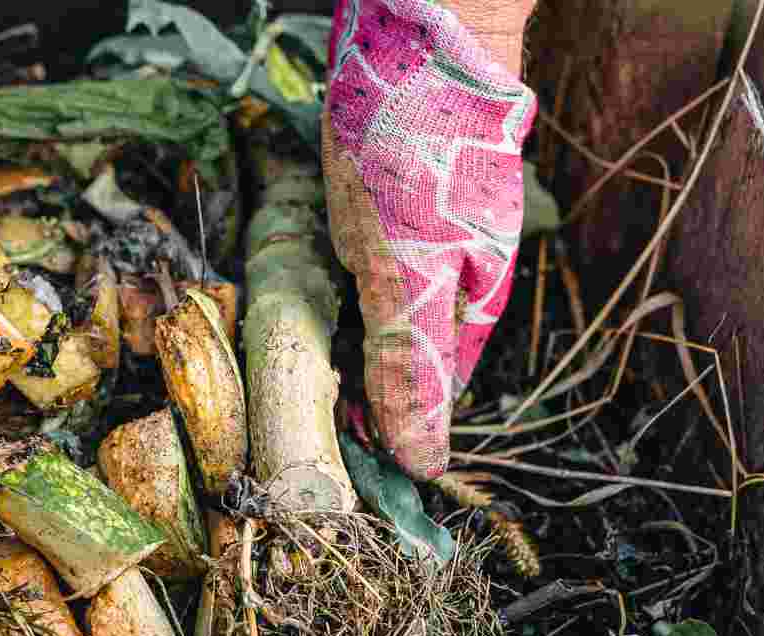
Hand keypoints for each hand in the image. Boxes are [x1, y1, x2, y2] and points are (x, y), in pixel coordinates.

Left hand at [323, 0, 537, 479]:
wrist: (418, 30)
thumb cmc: (415, 151)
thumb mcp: (403, 271)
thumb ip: (410, 364)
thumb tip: (425, 463)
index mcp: (470, 303)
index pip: (426, 395)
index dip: (377, 426)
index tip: (328, 448)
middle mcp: (456, 272)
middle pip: (399, 352)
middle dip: (351, 376)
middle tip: (295, 391)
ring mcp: (427, 232)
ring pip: (377, 305)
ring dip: (337, 325)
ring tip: (293, 334)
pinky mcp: (394, 195)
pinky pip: (361, 256)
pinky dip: (333, 271)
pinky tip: (308, 265)